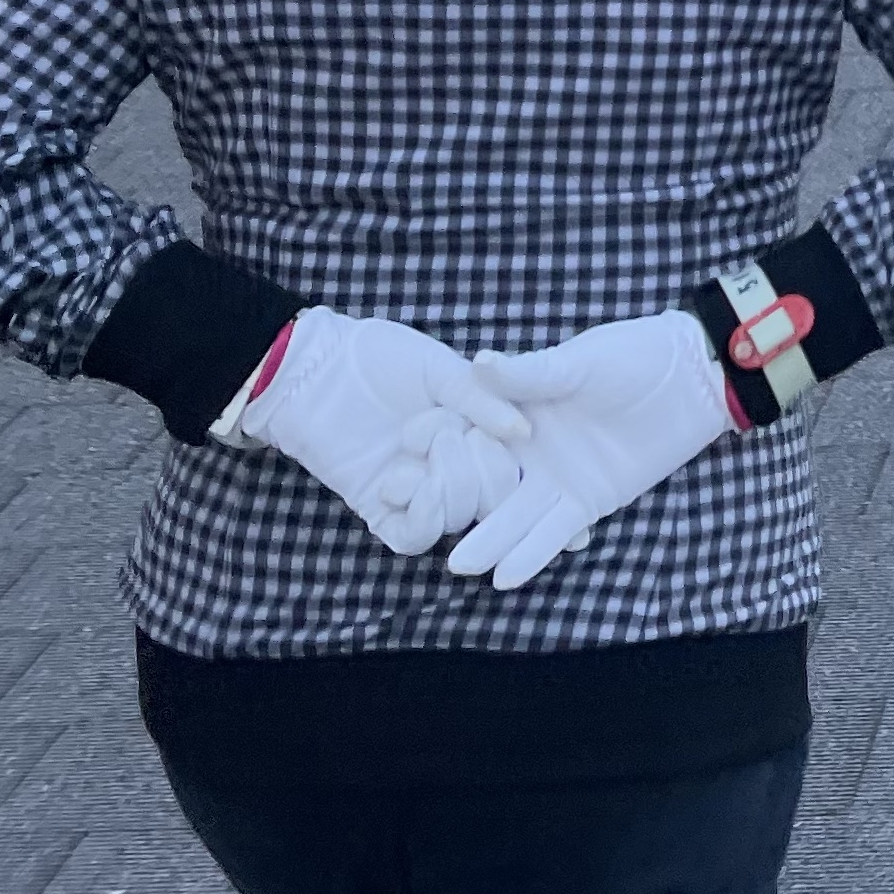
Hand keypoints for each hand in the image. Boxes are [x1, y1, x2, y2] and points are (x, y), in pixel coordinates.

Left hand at [224, 307, 528, 558]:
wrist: (319, 369)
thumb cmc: (382, 358)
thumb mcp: (443, 369)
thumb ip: (484, 401)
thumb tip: (525, 433)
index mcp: (477, 435)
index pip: (517, 469)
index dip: (539, 488)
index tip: (574, 504)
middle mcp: (453, 470)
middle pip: (494, 502)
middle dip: (492, 479)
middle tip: (475, 443)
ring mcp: (419, 493)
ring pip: (458, 520)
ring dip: (451, 487)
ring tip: (431, 446)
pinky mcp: (383, 511)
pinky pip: (415, 535)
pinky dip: (420, 514)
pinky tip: (405, 480)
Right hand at [447, 310, 740, 592]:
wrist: (692, 379)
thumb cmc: (634, 355)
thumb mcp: (580, 364)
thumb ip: (530, 374)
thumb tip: (476, 362)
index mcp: (520, 409)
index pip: (471, 437)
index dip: (439, 453)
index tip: (400, 469)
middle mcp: (531, 449)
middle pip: (487, 483)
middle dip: (457, 506)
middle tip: (420, 531)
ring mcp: (558, 478)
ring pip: (516, 515)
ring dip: (491, 540)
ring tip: (461, 564)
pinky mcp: (588, 500)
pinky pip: (554, 531)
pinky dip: (532, 553)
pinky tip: (504, 576)